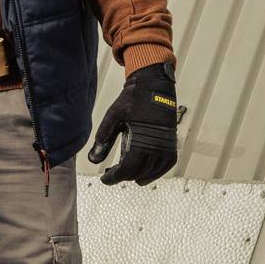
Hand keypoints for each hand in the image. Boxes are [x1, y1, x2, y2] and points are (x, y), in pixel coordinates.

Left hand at [88, 59, 180, 185]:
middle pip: (138, 173)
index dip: (114, 178)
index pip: (127, 169)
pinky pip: (165, 166)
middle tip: (111, 172)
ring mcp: (166, 145)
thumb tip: (93, 159)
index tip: (105, 178)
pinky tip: (143, 174)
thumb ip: (104, 137)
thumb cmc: (134, 99)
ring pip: (152, 172)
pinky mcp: (171, 143)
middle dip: (123, 176)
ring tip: (124, 173)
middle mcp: (156, 145)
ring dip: (137, 176)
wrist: (154, 85)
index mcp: (141, 139)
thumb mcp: (113, 116)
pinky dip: (154, 173)